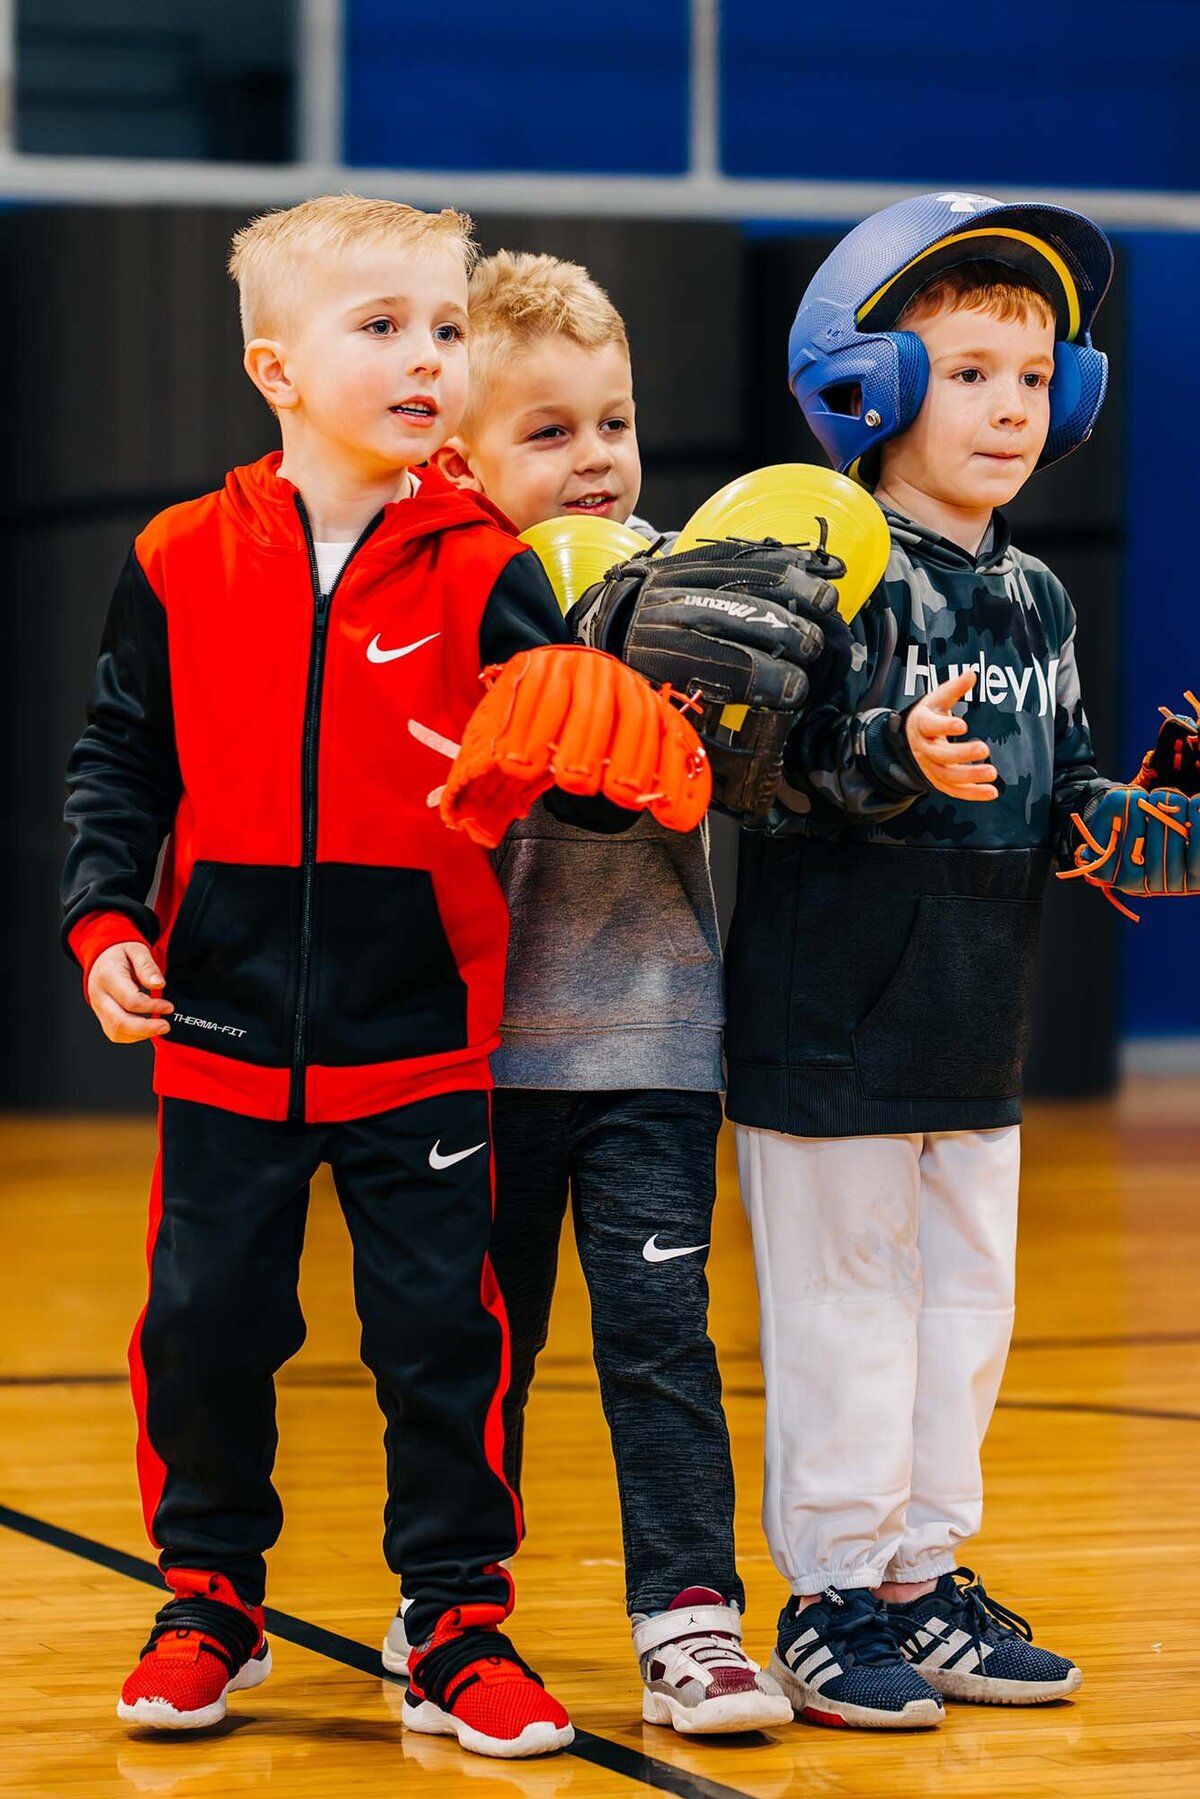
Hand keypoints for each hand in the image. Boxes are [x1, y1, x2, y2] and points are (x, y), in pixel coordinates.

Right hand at [87, 941, 172, 1042]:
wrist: (102, 958)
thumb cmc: (120, 954)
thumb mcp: (137, 950)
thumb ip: (148, 967)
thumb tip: (158, 984)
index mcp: (107, 977)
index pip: (130, 1001)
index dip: (152, 1007)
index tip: (169, 1007)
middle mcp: (99, 996)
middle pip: (119, 1022)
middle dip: (145, 1028)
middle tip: (165, 1026)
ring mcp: (99, 1009)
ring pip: (116, 1031)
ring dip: (140, 1034)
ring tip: (159, 1027)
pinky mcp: (103, 1017)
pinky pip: (116, 1033)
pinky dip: (133, 1035)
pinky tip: (148, 1028)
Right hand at [904, 670, 998, 801]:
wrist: (910, 741)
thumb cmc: (929, 716)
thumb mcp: (936, 700)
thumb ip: (954, 688)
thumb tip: (973, 673)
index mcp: (922, 726)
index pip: (930, 726)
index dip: (945, 726)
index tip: (963, 724)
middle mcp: (924, 750)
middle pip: (941, 755)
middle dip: (962, 754)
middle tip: (984, 749)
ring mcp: (930, 768)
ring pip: (948, 777)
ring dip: (970, 777)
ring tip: (992, 772)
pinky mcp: (939, 782)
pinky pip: (955, 791)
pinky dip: (973, 794)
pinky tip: (992, 792)